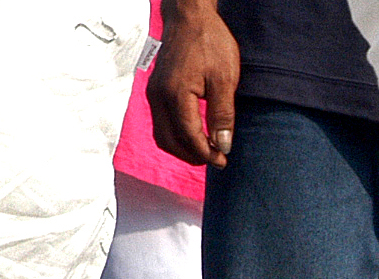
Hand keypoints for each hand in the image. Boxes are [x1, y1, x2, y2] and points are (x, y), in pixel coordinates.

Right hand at [148, 0, 239, 166]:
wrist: (190, 17)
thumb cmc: (209, 43)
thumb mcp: (225, 79)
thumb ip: (222, 115)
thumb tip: (222, 145)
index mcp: (176, 94)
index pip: (188, 136)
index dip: (206, 153)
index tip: (223, 161)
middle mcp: (159, 96)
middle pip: (169, 141)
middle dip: (192, 156)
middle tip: (216, 160)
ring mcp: (154, 93)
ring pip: (162, 133)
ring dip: (183, 147)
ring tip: (206, 151)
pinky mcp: (156, 89)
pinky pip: (161, 121)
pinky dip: (176, 134)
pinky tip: (195, 135)